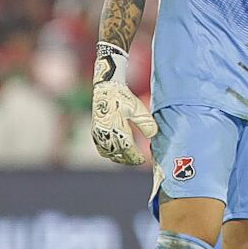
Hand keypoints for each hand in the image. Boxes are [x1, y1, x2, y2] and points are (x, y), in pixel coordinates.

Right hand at [91, 42, 157, 164]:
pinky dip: (110, 153)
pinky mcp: (95, 132)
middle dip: (128, 159)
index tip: (143, 160)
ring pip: (108, 154)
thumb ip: (146, 123)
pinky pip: (101, 149)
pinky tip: (116, 150)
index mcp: (117, 130)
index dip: (136, 158)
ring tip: (128, 157)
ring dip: (118, 157)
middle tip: (137, 160)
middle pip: (118, 155)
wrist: (106, 88)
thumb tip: (152, 136)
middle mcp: (106, 134)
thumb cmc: (123, 98)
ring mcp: (98, 134)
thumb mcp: (138, 109)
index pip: (128, 150)